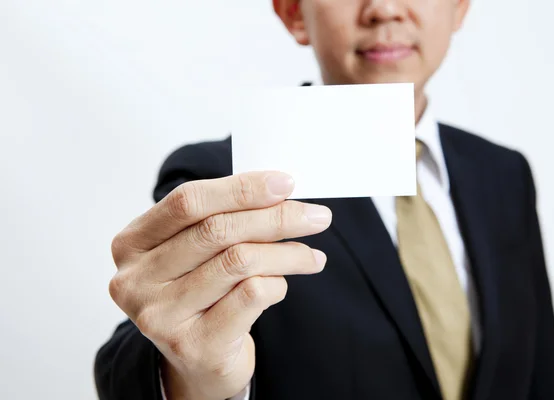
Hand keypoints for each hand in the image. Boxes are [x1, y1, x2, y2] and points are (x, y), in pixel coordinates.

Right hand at [109, 172, 331, 399]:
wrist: (198, 360)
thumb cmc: (201, 294)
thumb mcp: (197, 251)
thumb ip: (222, 218)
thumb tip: (280, 191)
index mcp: (132, 243)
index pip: (188, 201)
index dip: (240, 188)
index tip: (285, 183)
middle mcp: (136, 280)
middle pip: (217, 230)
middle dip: (277, 218)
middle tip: (317, 217)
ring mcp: (160, 315)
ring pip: (239, 261)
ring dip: (288, 254)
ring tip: (312, 256)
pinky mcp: (193, 344)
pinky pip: (251, 295)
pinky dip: (277, 283)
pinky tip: (282, 285)